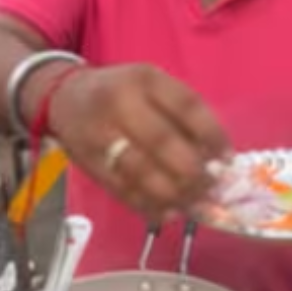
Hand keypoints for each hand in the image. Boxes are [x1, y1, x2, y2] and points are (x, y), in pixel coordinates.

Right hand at [44, 64, 231, 222]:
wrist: (63, 98)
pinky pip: (122, 189)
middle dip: (193, 170)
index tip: (228, 159)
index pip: (185, 106)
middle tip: (210, 187)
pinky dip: (149, 205)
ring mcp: (99, 134)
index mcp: (143, 79)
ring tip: (193, 204)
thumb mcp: (150, 85)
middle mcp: (119, 103)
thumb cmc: (119, 92)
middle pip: (162, 141)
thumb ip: (181, 113)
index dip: (212, 135)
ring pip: (141, 171)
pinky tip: (168, 211)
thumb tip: (216, 156)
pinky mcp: (88, 162)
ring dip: (173, 193)